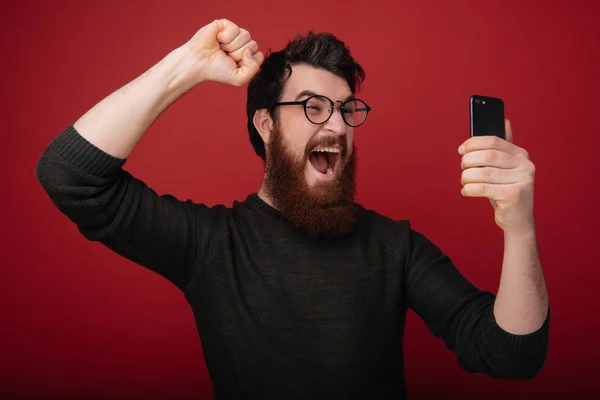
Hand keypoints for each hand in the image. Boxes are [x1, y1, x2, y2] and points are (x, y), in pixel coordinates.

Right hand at [184, 19, 263, 86]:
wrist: (198, 63)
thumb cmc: (217, 71)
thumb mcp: (239, 78)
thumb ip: (253, 69)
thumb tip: (249, 51)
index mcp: (247, 55)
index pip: (259, 55)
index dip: (247, 61)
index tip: (234, 64)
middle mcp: (242, 43)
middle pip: (253, 45)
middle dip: (238, 54)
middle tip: (226, 56)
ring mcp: (234, 33)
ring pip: (246, 35)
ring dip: (231, 46)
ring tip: (221, 48)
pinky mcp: (225, 24)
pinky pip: (235, 29)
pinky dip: (225, 37)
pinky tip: (217, 40)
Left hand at [458, 119, 535, 233]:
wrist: (517, 220)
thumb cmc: (505, 191)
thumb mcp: (504, 169)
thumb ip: (502, 148)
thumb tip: (505, 120)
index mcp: (521, 155)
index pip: (493, 141)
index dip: (473, 143)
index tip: (461, 150)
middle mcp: (525, 165)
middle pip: (487, 156)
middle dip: (468, 161)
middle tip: (463, 169)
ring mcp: (523, 180)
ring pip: (483, 173)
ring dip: (467, 177)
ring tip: (464, 182)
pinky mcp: (515, 195)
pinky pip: (483, 188)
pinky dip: (469, 189)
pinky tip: (466, 191)